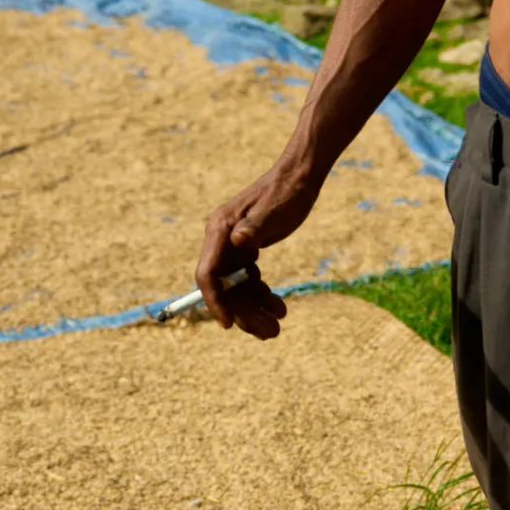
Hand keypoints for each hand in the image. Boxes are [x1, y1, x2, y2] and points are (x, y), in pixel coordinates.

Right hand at [195, 155, 324, 339]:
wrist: (301, 176)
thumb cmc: (286, 191)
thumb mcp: (273, 211)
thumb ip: (254, 227)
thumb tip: (239, 241)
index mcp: (220, 230)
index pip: (208, 274)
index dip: (215, 302)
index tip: (228, 324)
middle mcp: (222, 240)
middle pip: (226, 287)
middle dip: (244, 312)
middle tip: (268, 333)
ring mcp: (234, 246)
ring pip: (238, 287)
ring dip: (255, 308)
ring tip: (276, 326)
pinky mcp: (248, 249)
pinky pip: (250, 279)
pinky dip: (262, 294)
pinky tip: (279, 308)